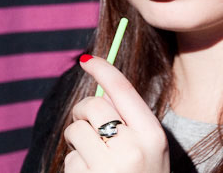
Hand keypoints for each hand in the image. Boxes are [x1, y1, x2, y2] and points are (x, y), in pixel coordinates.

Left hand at [63, 56, 169, 172]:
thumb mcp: (150, 149)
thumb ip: (131, 120)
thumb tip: (103, 93)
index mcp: (152, 135)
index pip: (124, 90)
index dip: (103, 69)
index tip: (87, 60)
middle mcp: (132, 149)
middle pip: (94, 105)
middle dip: (82, 110)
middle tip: (83, 124)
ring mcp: (108, 166)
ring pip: (76, 130)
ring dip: (76, 141)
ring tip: (90, 158)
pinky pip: (70, 158)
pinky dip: (74, 165)